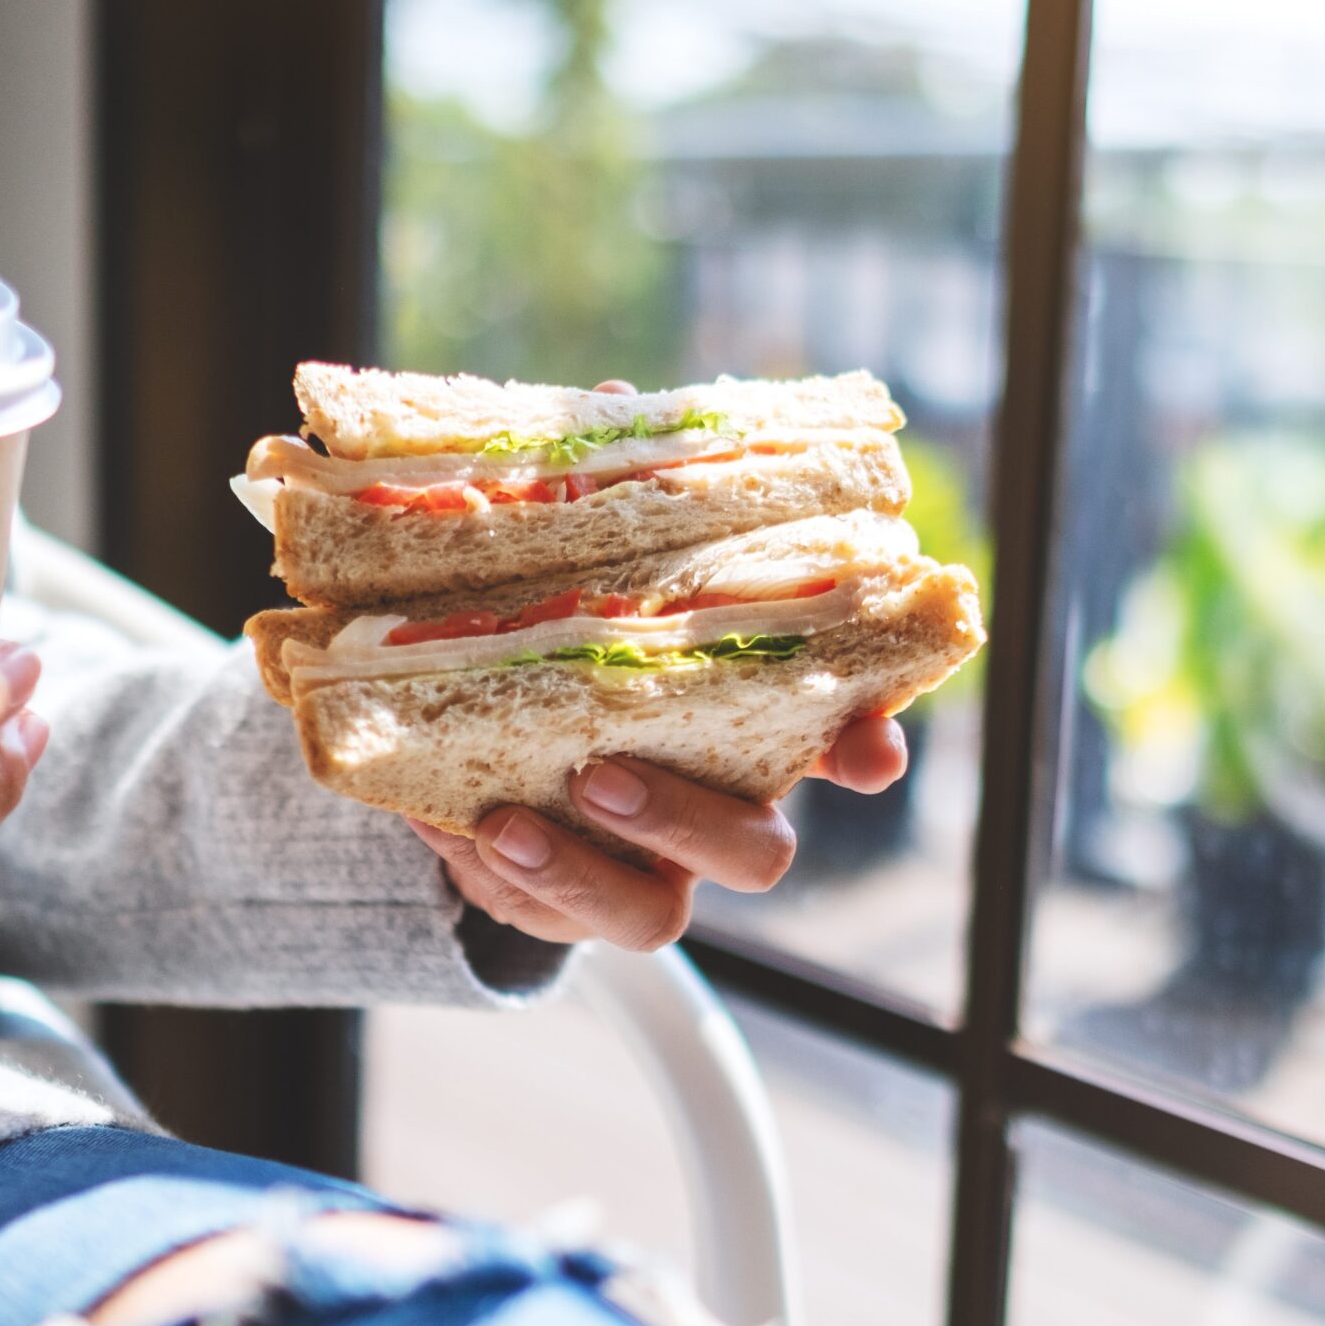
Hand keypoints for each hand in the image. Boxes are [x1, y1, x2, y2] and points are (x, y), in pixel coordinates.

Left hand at [406, 376, 907, 950]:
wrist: (480, 732)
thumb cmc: (572, 628)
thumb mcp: (585, 556)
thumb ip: (608, 494)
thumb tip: (608, 406)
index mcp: (747, 719)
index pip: (842, 737)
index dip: (866, 747)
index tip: (868, 754)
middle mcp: (712, 807)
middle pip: (759, 852)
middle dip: (689, 822)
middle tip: (604, 771)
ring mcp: (642, 870)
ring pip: (656, 916)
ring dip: (587, 872)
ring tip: (511, 823)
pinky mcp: (565, 905)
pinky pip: (550, 919)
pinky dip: (501, 875)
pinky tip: (456, 822)